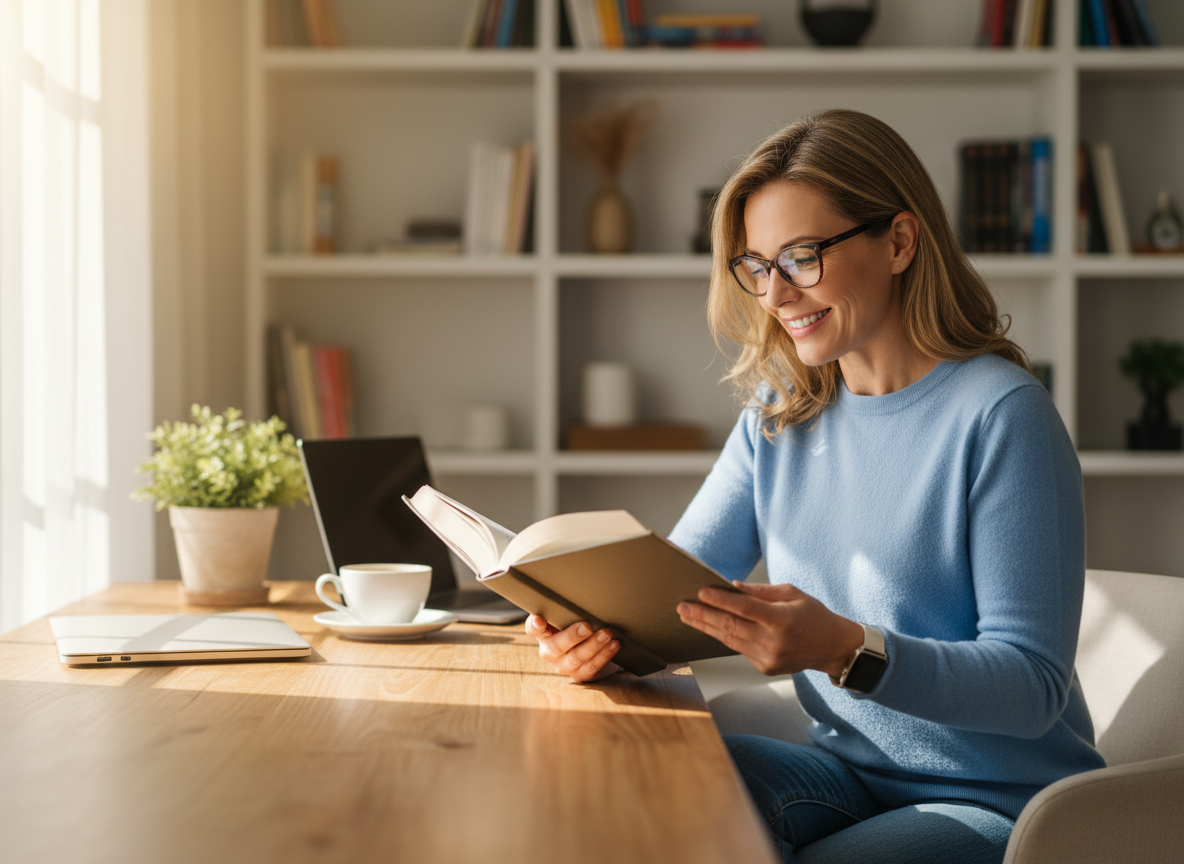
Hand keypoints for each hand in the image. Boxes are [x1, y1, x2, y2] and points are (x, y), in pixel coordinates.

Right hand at [525, 614, 620, 682]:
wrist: (593, 648)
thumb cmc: (578, 625)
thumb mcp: (570, 617)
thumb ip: (568, 609)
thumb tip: (581, 594)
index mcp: (544, 633)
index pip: (533, 629)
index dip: (535, 625)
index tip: (539, 620)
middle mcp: (550, 651)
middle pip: (556, 646)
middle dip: (573, 636)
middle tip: (587, 626)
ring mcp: (564, 665)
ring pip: (576, 658)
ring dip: (593, 645)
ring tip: (606, 634)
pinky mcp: (580, 675)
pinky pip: (591, 668)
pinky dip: (604, 655)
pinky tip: (614, 645)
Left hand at [677, 581, 863, 677]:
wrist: (832, 648)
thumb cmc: (813, 615)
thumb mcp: (792, 594)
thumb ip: (761, 592)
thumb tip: (731, 587)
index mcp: (783, 619)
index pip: (745, 608)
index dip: (720, 600)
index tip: (700, 591)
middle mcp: (774, 641)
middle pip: (730, 626)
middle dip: (702, 615)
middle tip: (682, 606)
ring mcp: (768, 658)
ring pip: (729, 640)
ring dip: (706, 627)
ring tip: (687, 615)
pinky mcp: (764, 668)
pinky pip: (738, 649)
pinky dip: (723, 636)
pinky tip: (709, 626)